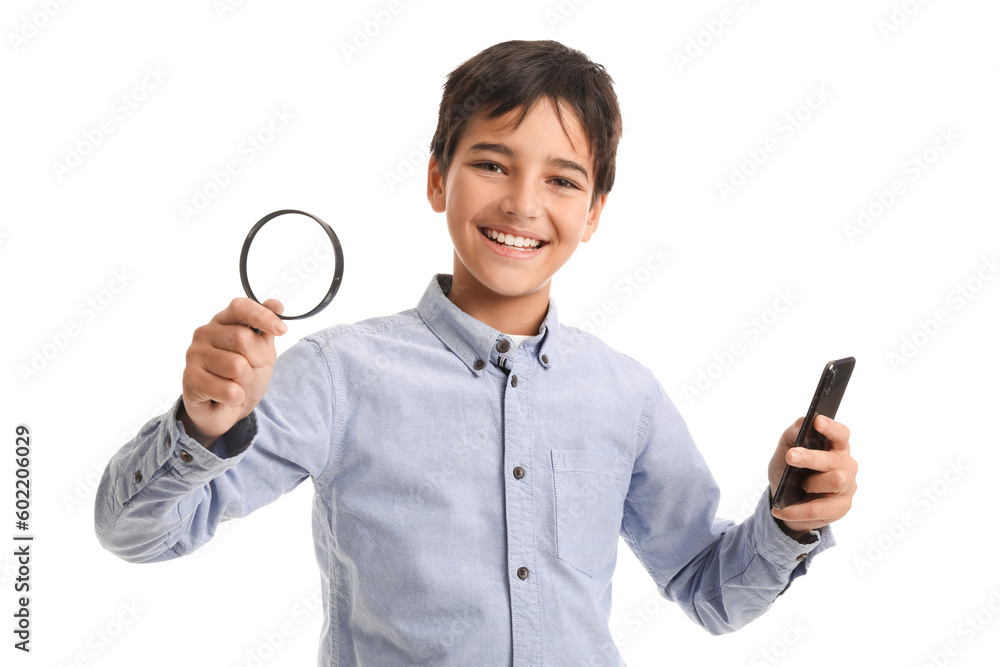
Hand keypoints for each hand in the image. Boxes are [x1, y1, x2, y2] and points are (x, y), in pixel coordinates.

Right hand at [179, 298, 285, 447]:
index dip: (263, 316)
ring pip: (237, 366)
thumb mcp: (261, 352)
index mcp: (223, 321)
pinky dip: (236, 398)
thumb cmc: (242, 377)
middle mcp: (204, 333)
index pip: (241, 307)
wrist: (224, 410)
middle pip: (243, 339)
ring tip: (235, 383)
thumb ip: (266, 329)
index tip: (281, 330)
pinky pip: (229, 390)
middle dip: (258, 359)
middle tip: (252, 369)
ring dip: (245, 381)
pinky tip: (227, 397)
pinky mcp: (190, 379)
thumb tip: (276, 304)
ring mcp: (194, 355)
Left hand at [768, 415, 856, 539]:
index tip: (817, 421)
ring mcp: (847, 486)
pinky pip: (818, 509)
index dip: (831, 428)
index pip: (840, 434)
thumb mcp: (786, 449)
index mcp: (835, 446)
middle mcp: (846, 465)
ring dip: (812, 483)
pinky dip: (797, 510)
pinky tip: (782, 510)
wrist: (786, 501)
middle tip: (791, 456)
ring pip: (835, 481)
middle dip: (811, 457)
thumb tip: (802, 423)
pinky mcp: (842, 507)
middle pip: (833, 459)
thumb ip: (793, 434)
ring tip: (799, 485)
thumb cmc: (791, 469)